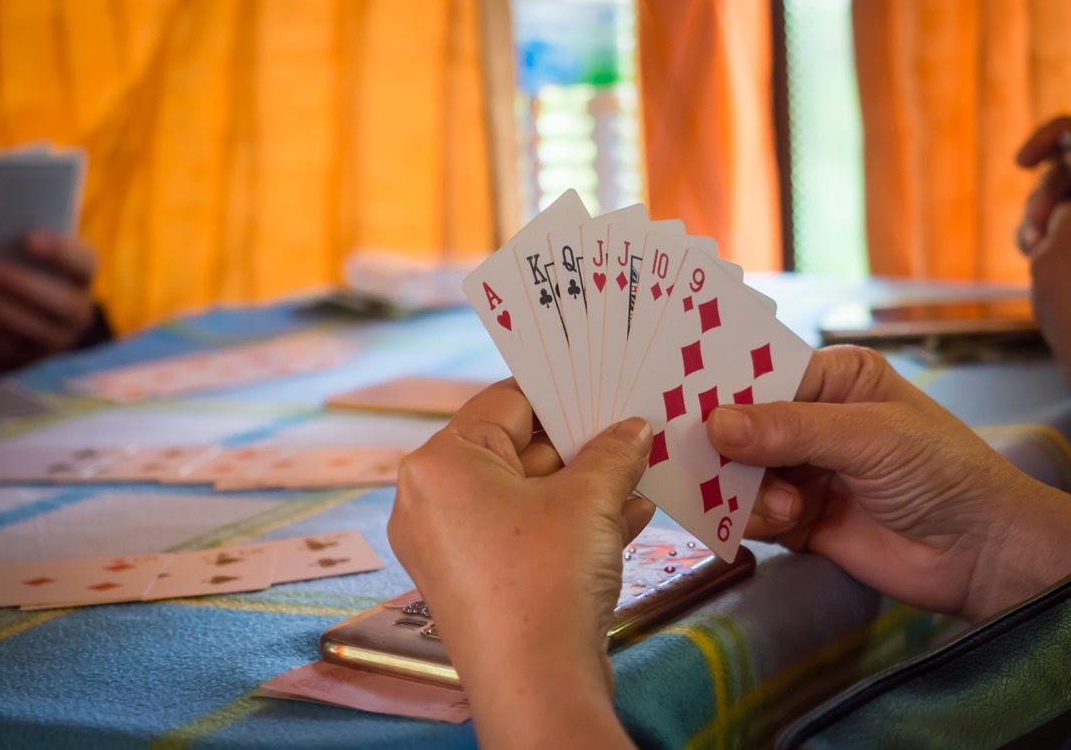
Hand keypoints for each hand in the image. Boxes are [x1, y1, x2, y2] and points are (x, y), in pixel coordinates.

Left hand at [0, 232, 97, 373]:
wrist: (21, 318)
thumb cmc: (19, 277)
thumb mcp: (25, 261)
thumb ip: (16, 251)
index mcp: (81, 279)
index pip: (85, 263)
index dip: (61, 253)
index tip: (29, 239)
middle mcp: (78, 313)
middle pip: (61, 302)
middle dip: (17, 284)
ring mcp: (59, 342)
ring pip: (33, 331)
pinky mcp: (34, 363)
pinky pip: (11, 354)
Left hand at [389, 379, 650, 748]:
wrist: (536, 686)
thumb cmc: (546, 580)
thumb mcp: (590, 499)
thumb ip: (613, 452)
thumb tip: (633, 429)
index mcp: (440, 463)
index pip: (505, 402)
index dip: (560, 392)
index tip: (602, 384)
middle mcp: (430, 499)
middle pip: (516, 448)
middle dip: (580, 444)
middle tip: (631, 428)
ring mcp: (448, 544)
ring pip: (525, 494)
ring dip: (586, 486)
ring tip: (640, 472)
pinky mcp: (473, 580)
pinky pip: (523, 532)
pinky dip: (570, 523)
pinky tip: (631, 515)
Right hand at [710, 345, 1070, 622]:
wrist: (983, 556)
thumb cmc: (942, 474)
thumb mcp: (870, 438)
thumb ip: (792, 430)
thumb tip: (716, 424)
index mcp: (833, 379)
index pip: (761, 372)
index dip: (722, 385)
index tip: (681, 397)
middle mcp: (811, 419)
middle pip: (739, 424)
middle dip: (725, 444)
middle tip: (706, 458)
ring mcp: (801, 470)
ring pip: (737, 471)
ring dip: (748, 489)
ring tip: (786, 505)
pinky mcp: (796, 518)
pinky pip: (748, 512)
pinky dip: (755, 518)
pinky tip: (790, 522)